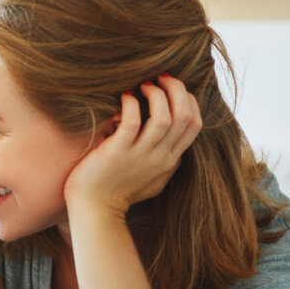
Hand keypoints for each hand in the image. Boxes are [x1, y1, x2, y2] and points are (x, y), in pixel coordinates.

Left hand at [63, 74, 202, 217]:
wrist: (95, 211)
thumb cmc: (118, 193)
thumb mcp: (153, 180)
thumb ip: (165, 164)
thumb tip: (173, 148)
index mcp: (169, 160)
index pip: (194, 124)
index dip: (189, 101)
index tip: (174, 89)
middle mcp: (159, 157)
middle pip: (185, 117)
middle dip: (177, 90)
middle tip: (161, 77)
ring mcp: (139, 155)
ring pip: (164, 117)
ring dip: (156, 94)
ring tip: (143, 85)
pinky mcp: (117, 153)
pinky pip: (132, 121)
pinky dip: (131, 104)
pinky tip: (124, 97)